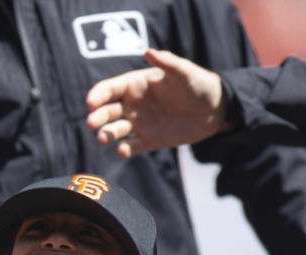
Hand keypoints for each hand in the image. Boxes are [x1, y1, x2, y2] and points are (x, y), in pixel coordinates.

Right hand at [86, 48, 230, 157]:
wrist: (215, 109)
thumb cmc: (198, 85)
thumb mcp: (184, 72)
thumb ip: (167, 63)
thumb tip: (149, 52)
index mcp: (135, 84)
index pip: (109, 89)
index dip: (98, 94)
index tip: (91, 102)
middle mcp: (133, 104)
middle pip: (107, 110)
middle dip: (97, 116)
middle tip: (92, 122)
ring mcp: (140, 123)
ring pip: (116, 130)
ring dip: (107, 134)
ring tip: (103, 138)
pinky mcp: (149, 140)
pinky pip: (133, 147)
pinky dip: (126, 150)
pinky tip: (123, 151)